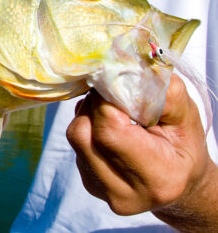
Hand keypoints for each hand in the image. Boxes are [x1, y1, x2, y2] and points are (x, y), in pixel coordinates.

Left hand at [66, 74, 217, 229]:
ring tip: (112, 109)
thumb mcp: (187, 119)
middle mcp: (125, 192)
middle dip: (93, 104)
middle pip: (84, 133)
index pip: (110, 130)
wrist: (181, 185)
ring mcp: (103, 192)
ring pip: (76, 137)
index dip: (105, 99)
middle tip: (110, 90)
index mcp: (157, 177)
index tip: (114, 80)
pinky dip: (88, 128)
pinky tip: (107, 126)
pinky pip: (76, 145)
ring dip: (88, 115)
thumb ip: (165, 95)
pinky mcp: (89, 184)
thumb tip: (134, 71)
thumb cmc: (185, 148)